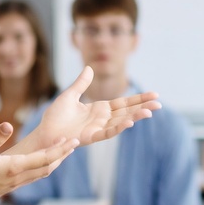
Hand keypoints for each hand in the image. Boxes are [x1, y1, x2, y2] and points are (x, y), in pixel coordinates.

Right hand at [0, 124, 77, 204]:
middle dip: (62, 154)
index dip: (60, 149)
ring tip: (62, 151)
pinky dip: (43, 167)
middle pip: (48, 166)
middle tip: (74, 143)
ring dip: (54, 161)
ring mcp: (15, 183)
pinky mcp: (9, 186)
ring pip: (42, 172)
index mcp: (14, 167)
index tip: (73, 140)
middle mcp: (18, 177)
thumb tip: (9, 125)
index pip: (44, 157)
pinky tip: (41, 163)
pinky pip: (33, 176)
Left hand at [24, 67, 159, 149]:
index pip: (123, 103)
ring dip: (135, 117)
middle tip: (159, 103)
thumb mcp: (69, 95)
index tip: (154, 95)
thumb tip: (89, 67)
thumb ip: (81, 84)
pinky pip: (107, 132)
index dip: (138, 99)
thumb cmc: (54, 117)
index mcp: (99, 109)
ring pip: (121, 122)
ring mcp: (98, 128)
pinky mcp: (91, 137)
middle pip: (127, 112)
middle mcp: (102, 119)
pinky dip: (118, 128)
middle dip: (143, 107)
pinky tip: (129, 122)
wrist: (44, 133)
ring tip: (149, 112)